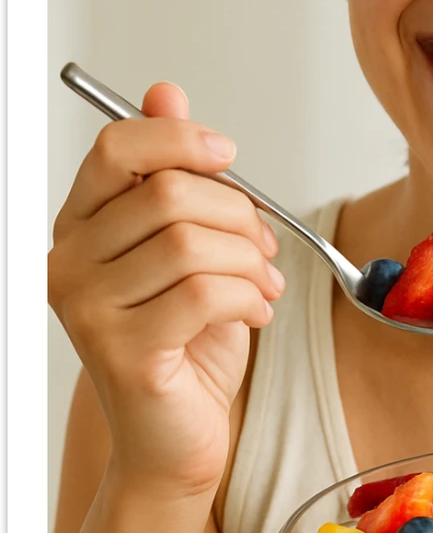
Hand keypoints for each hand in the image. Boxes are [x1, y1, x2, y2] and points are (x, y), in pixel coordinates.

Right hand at [48, 82, 283, 498]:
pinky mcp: (123, 352)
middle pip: (169, 195)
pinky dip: (248, 298)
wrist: (178, 439)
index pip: (118, 148)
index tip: (228, 156)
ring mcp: (88, 310)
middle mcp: (68, 262)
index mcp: (79, 225)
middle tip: (263, 249)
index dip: (182, 141)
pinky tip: (254, 315)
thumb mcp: (189, 248)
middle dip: (239, 215)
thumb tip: (165, 93)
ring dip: (249, 262)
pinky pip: (205, 294)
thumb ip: (174, 176)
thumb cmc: (186, 344)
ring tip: (262, 287)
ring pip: (192, 243)